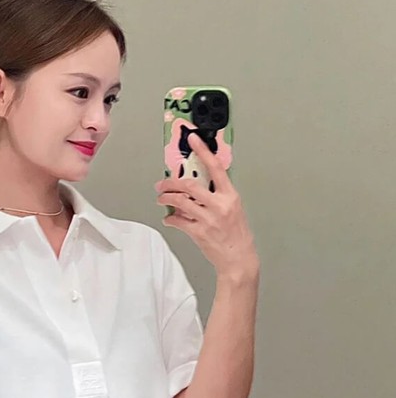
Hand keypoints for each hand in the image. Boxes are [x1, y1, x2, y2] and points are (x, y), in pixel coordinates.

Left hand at [155, 132, 258, 278]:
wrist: (238, 258)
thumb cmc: (236, 234)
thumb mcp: (232, 209)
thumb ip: (216, 195)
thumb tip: (195, 187)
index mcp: (230, 195)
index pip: (215, 167)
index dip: (203, 151)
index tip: (193, 139)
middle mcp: (220, 205)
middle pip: (189, 185)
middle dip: (171, 182)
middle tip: (161, 183)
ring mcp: (209, 219)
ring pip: (180, 201)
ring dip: (166, 198)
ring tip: (161, 198)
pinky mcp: (199, 232)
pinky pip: (178, 221)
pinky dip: (170, 218)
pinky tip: (169, 218)